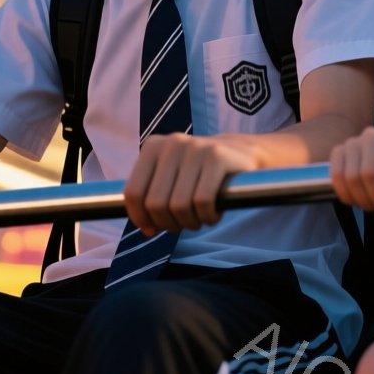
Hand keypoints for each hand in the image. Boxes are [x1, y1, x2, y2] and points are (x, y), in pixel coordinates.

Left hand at [124, 135, 260, 234]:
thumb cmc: (197, 174)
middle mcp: (172, 143)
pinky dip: (208, 217)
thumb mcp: (169, 177)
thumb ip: (150, 199)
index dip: (140, 218)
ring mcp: (196, 148)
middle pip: (156, 203)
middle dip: (168, 224)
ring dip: (190, 223)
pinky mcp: (218, 157)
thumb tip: (146, 229)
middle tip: (182, 225)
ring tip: (198, 220)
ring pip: (179, 205)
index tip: (152, 229)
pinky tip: (213, 215)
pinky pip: (203, 201)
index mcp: (153, 147)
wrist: (239, 153)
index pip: (134, 192)